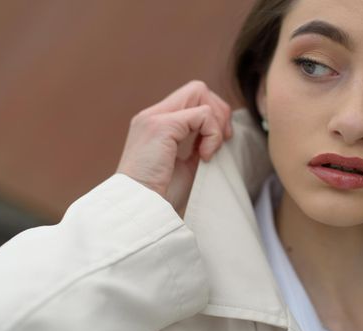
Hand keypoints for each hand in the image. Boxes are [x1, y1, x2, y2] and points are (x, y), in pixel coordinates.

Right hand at [116, 80, 231, 214]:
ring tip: (210, 151)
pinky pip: (202, 114)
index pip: (191, 98)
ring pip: (200, 92)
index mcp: (156, 124)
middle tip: (222, 142)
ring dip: (216, 123)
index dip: (213, 116)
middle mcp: (152, 116)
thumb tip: (218, 135)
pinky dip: (212, 134)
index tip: (218, 144)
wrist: (141, 210)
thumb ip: (195, 145)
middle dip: (219, 112)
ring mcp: (155, 118)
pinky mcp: (162, 126)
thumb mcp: (184, 165)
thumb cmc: (162, 196)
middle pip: (198, 89)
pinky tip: (204, 156)